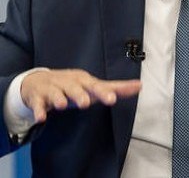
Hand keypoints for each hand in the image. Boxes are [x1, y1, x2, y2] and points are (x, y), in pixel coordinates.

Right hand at [20, 69, 140, 123]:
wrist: (38, 81)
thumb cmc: (73, 85)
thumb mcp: (93, 86)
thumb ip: (115, 88)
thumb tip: (140, 86)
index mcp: (84, 80)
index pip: (96, 86)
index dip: (104, 92)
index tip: (112, 99)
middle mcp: (69, 82)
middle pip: (75, 88)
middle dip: (79, 94)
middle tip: (85, 103)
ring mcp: (52, 89)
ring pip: (56, 93)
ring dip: (59, 98)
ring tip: (62, 105)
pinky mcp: (38, 97)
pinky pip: (38, 104)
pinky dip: (39, 110)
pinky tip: (41, 118)